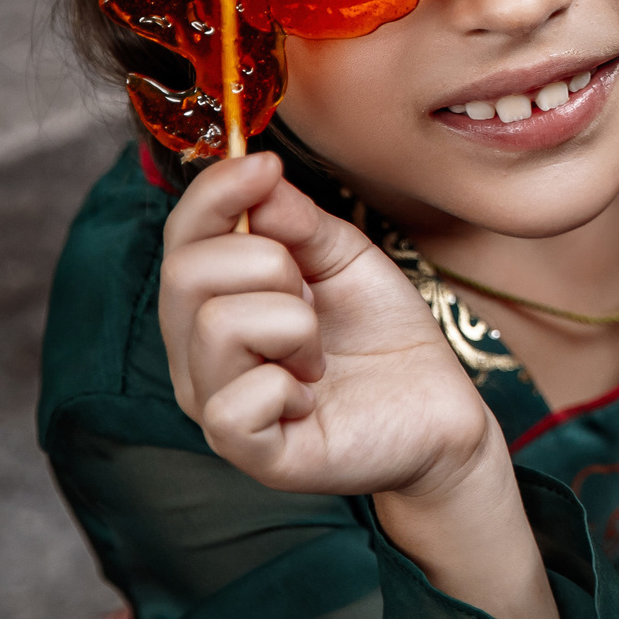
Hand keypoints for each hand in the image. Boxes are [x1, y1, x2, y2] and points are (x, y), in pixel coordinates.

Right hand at [158, 154, 558, 618]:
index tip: (265, 164)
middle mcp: (197, 355)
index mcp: (213, 302)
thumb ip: (297, 220)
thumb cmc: (381, 332)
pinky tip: (312, 393)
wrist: (437, 407)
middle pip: (185, 274)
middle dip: (268, 263)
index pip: (181, 237)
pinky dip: (288, 385)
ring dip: (290, 322)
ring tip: (317, 350)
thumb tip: (255, 173)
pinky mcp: (249, 453)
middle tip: (312, 295)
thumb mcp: (344, 256)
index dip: (214, 193)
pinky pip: (234, 404)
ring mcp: (217, 406)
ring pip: (215, 326)